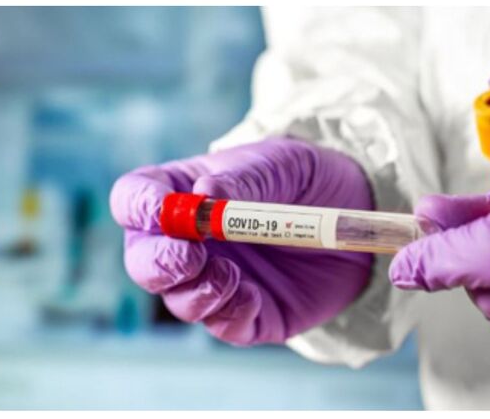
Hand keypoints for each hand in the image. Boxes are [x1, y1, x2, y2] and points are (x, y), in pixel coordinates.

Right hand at [110, 138, 372, 344]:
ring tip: (231, 275)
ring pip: (178, 300)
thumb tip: (204, 195)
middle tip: (191, 256)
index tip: (160, 209)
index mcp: (182, 193)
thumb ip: (243, 179)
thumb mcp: (279, 165)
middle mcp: (189, 241)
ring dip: (195, 292)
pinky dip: (230, 313)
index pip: (134, 200)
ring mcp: (214, 279)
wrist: (355, 212)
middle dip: (158, 263)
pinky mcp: (246, 313)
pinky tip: (252, 295)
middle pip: (144, 260)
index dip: (138, 207)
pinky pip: (222, 325)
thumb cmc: (305, 178)